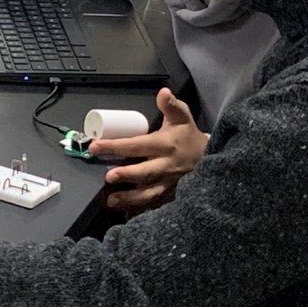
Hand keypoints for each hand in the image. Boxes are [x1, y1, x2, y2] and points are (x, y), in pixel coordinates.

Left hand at [87, 88, 207, 212]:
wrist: (211, 160)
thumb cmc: (189, 138)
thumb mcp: (183, 118)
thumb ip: (171, 105)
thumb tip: (163, 91)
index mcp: (166, 145)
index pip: (138, 145)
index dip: (116, 146)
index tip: (96, 147)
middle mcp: (167, 166)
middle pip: (145, 172)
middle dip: (126, 174)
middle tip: (108, 177)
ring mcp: (169, 184)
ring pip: (148, 194)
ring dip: (130, 199)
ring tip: (111, 201)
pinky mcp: (171, 196)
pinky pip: (155, 206)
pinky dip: (141, 212)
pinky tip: (125, 215)